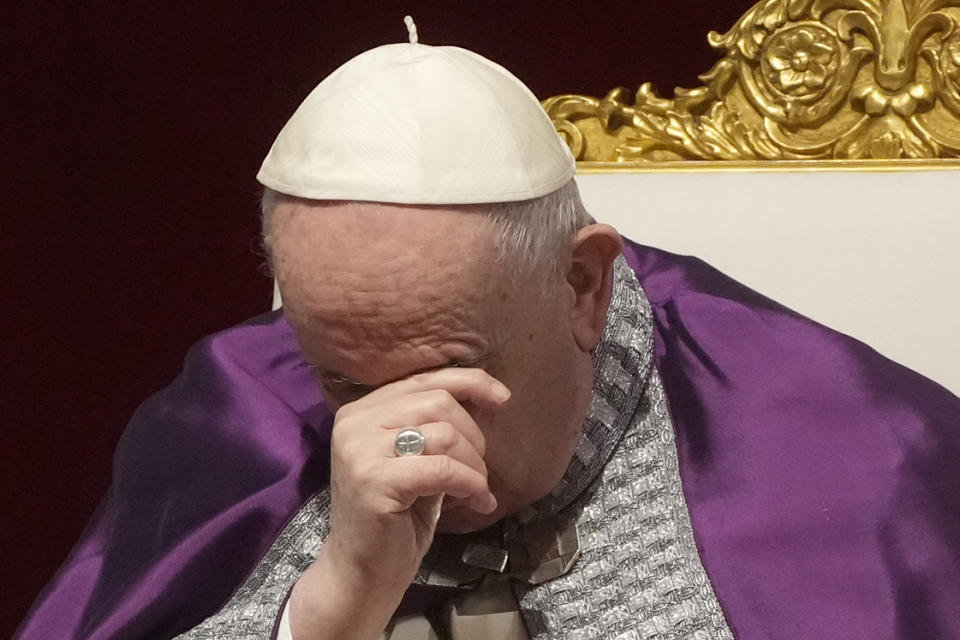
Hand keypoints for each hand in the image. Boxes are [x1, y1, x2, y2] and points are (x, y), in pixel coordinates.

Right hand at [289, 368, 509, 638]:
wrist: (360, 574)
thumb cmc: (395, 518)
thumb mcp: (415, 460)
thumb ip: (433, 426)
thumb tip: (484, 395)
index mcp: (360, 411)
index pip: (424, 379)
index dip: (469, 383)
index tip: (503, 399)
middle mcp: (354, 422)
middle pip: (438, 401)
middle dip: (474, 435)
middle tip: (480, 470)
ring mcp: (360, 450)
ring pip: (445, 433)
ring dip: (475, 464)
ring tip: (477, 490)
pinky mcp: (375, 480)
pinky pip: (443, 469)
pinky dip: (471, 483)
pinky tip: (478, 502)